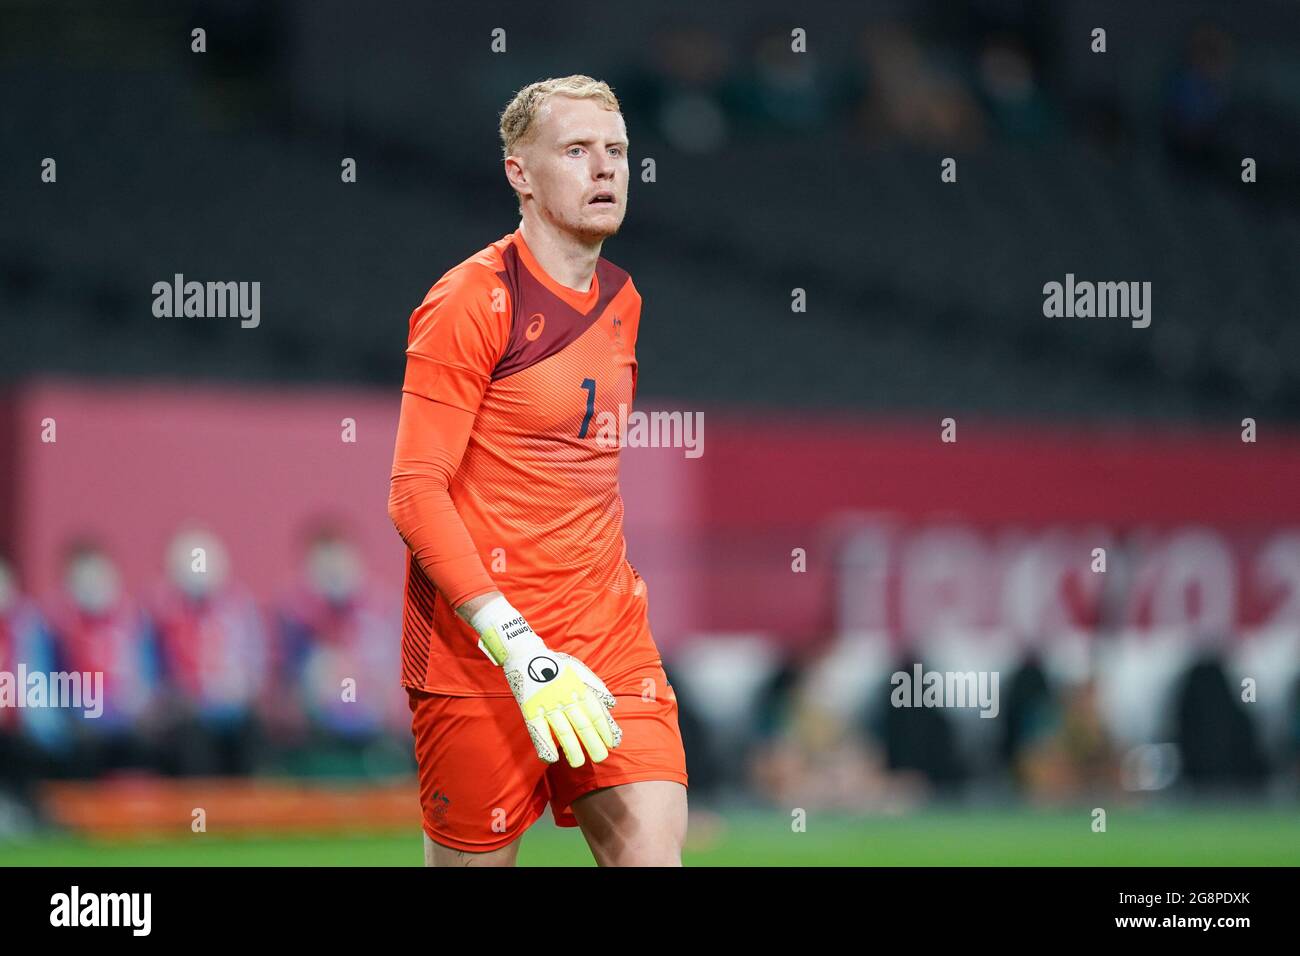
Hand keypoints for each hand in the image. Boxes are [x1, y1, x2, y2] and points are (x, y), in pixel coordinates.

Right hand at [468, 595, 622, 766]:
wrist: (525, 654)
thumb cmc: (556, 665)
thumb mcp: (580, 670)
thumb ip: (596, 688)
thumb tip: (613, 705)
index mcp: (578, 687)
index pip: (595, 712)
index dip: (605, 728)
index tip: (613, 742)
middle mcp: (564, 697)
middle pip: (582, 724)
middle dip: (593, 742)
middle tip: (601, 757)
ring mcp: (546, 704)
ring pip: (562, 730)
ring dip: (572, 748)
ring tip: (579, 763)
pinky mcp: (529, 709)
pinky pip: (538, 730)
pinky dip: (544, 745)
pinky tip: (552, 758)